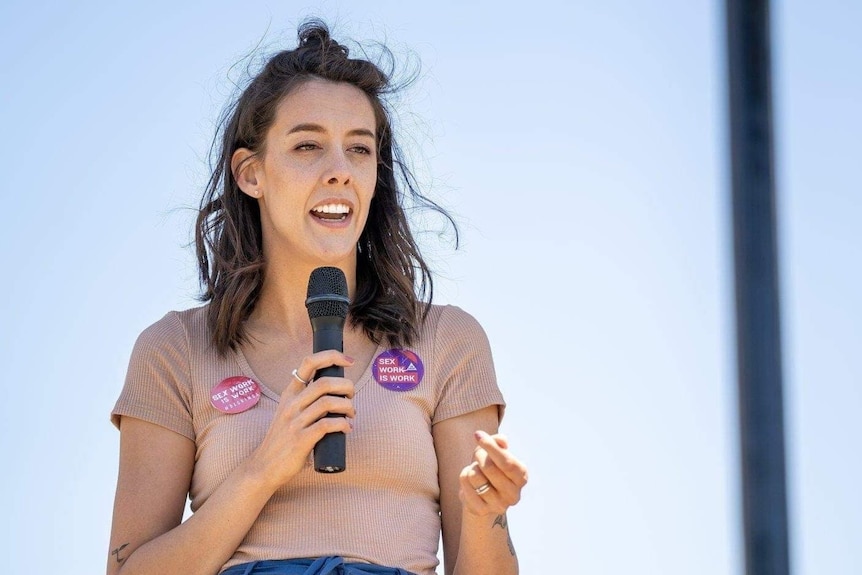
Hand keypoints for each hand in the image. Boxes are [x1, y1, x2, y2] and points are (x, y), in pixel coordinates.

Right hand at [248, 350, 354, 488]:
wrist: (264, 467)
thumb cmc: (282, 440)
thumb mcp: (289, 413)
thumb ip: (306, 402)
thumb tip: (336, 395)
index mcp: (289, 394)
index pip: (308, 363)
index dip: (331, 356)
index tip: (348, 361)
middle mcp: (291, 404)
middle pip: (325, 382)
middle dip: (346, 386)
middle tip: (352, 396)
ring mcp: (295, 422)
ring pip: (328, 402)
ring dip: (347, 406)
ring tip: (351, 414)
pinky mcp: (301, 440)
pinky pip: (327, 425)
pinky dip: (343, 424)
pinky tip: (346, 429)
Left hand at [458, 430, 527, 515]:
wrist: (482, 493)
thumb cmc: (491, 467)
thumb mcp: (496, 451)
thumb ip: (499, 441)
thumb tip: (501, 440)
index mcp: (522, 477)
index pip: (506, 462)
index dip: (491, 447)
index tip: (478, 435)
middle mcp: (513, 494)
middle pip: (489, 467)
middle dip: (479, 455)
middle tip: (478, 454)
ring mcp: (498, 505)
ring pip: (474, 475)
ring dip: (471, 467)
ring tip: (477, 471)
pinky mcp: (482, 510)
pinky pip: (465, 486)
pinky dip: (464, 478)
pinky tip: (471, 482)